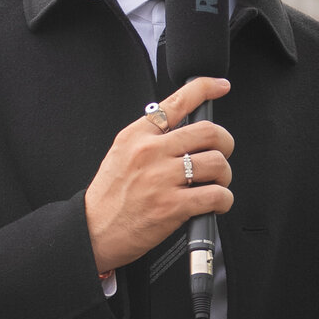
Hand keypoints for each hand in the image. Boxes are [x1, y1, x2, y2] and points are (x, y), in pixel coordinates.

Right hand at [84, 76, 233, 273]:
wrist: (94, 231)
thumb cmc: (109, 198)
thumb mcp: (121, 153)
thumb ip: (150, 138)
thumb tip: (183, 130)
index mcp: (138, 136)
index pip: (177, 101)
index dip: (206, 88)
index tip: (220, 87)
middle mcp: (151, 152)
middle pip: (209, 132)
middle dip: (225, 143)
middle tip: (222, 153)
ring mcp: (162, 179)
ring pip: (217, 163)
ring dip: (225, 175)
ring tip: (215, 184)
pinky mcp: (173, 206)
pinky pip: (216, 195)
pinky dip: (224, 200)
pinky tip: (216, 203)